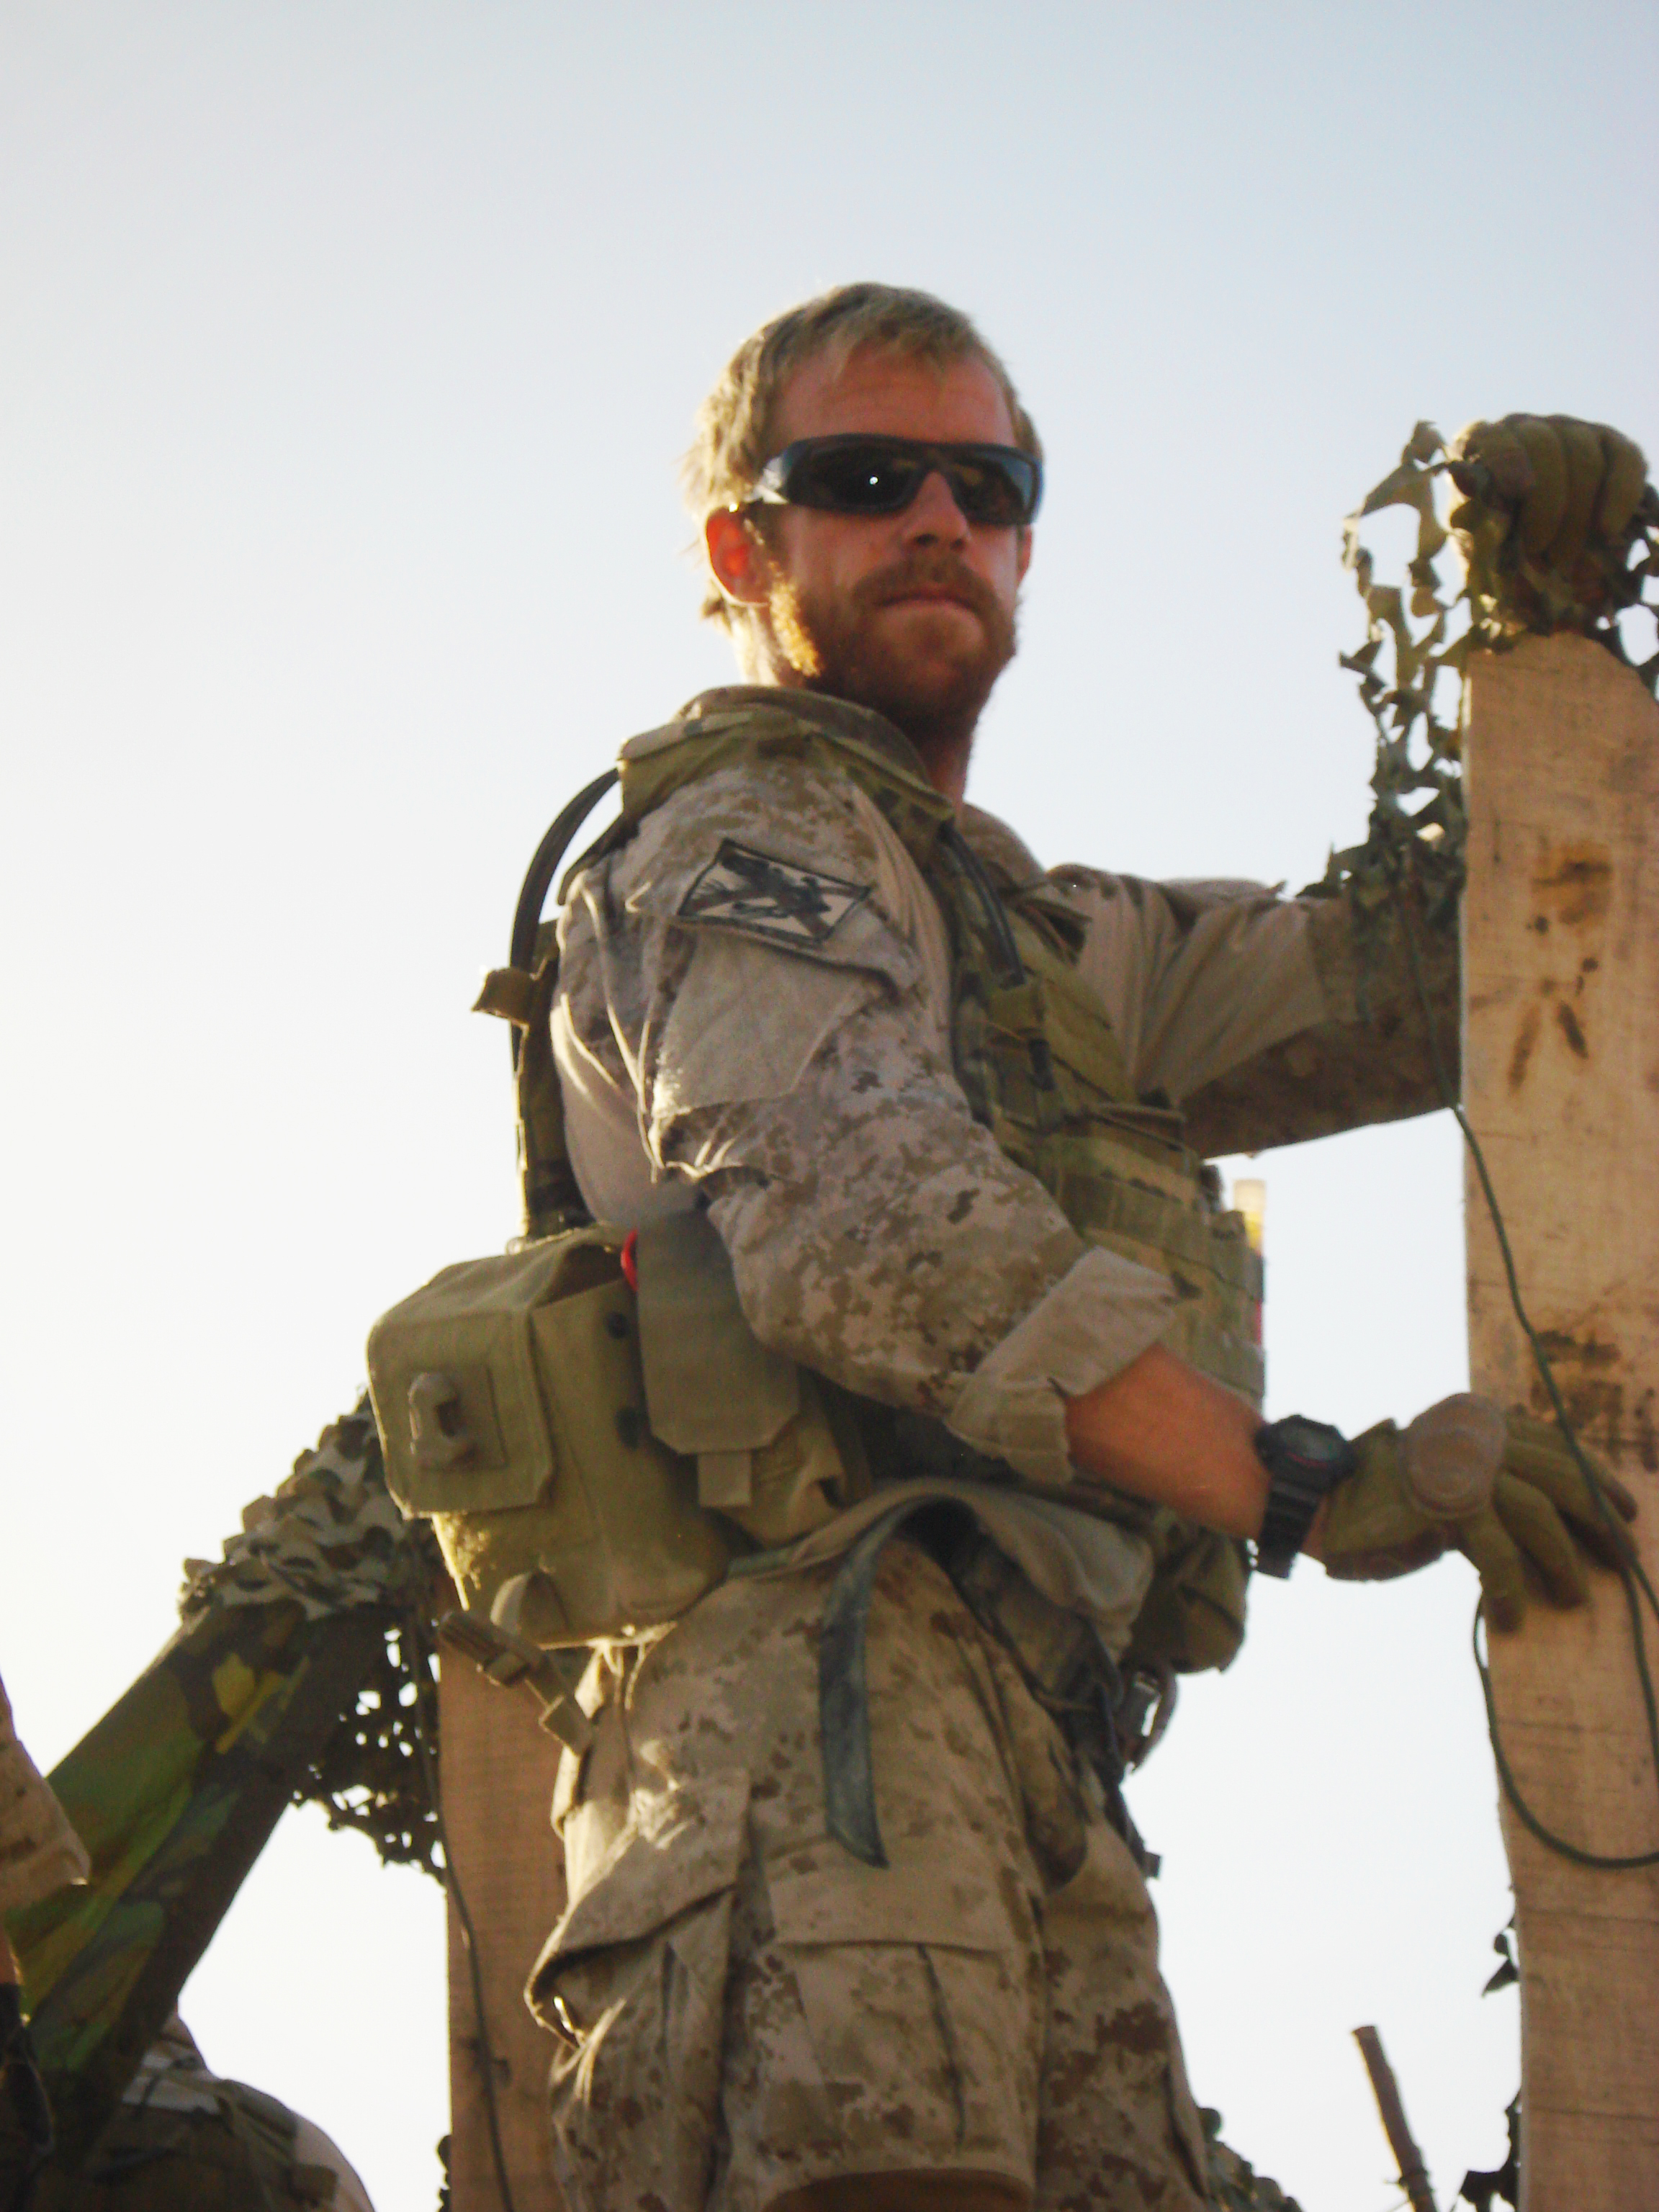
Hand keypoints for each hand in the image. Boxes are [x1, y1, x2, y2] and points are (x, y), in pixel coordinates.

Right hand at [1319, 1393, 1636, 1630]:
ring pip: (1539, 1512)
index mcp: (1478, 1422)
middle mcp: (1475, 1437)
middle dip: (1599, 1519)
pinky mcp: (1445, 1504)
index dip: (1596, 1476)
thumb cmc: (1378, 1498)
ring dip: (1564, 1560)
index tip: (1624, 1509)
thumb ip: (1487, 1479)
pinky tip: (1513, 1617)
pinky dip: (1512, 1589)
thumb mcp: (1444, 1476)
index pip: (1556, 1443)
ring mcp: (1460, 1468)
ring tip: (1572, 1596)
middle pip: (1560, 1474)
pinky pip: (1499, 1553)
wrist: (1317, 1500)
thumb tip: (1549, 1515)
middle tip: (1624, 1555)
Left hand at [1447, 414, 1647, 578]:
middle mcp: (1525, 428)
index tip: (1519, 491)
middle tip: (1539, 553)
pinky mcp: (1612, 447)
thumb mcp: (1477, 542)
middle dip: (1545, 505)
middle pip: (1543, 445)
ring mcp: (1570, 432)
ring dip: (1575, 513)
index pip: (1493, 438)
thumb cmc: (1497, 555)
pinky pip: (1624, 460)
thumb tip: (1467, 481)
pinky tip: (1607, 530)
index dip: (1506, 459)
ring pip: (1583, 455)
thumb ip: (1472, 513)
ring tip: (1561, 558)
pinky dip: (1619, 496)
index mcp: (1481, 446)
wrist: (1540, 573)